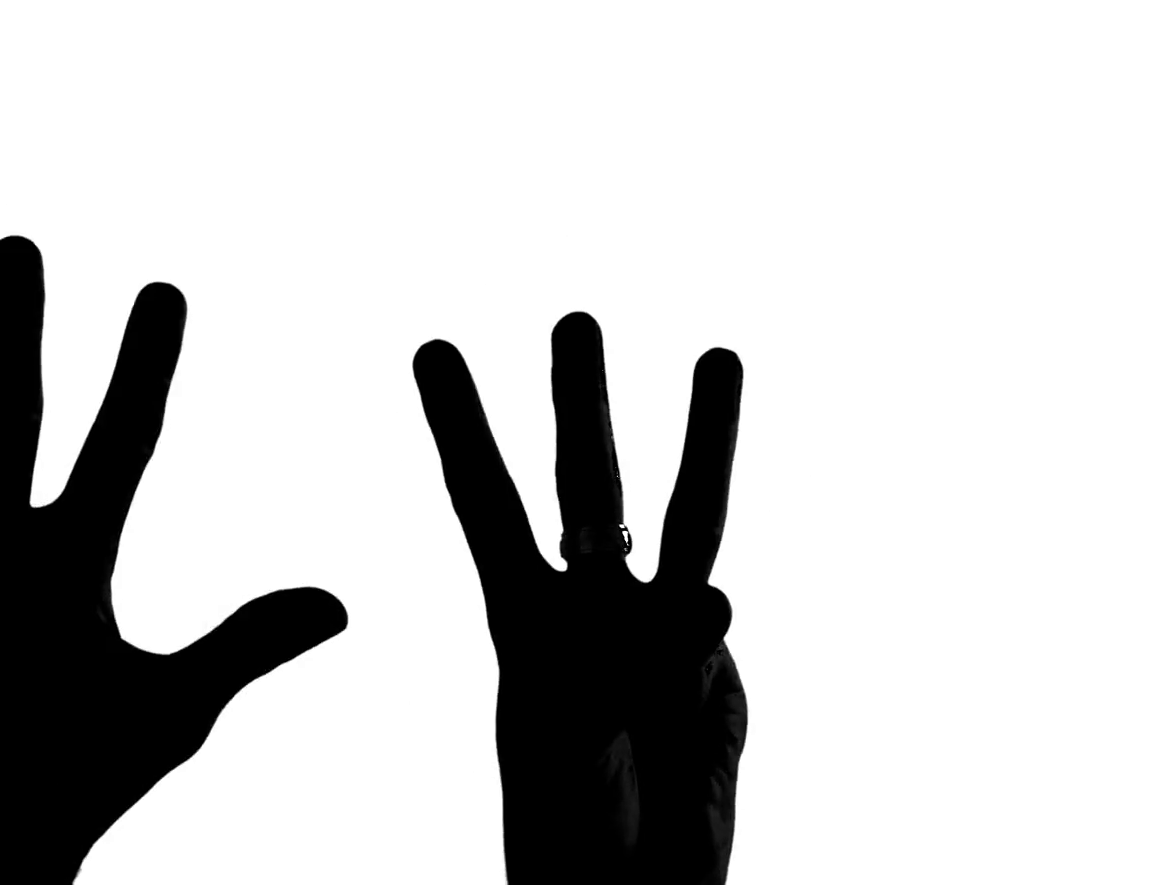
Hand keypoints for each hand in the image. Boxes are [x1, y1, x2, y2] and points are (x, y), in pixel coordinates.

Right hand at [0, 237, 347, 882]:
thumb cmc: (80, 784)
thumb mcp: (168, 709)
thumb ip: (244, 644)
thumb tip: (345, 603)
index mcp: (78, 556)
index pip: (122, 441)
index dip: (145, 368)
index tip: (166, 287)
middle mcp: (0, 544)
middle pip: (7, 414)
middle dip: (15, 328)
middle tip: (19, 241)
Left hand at [413, 313, 745, 883]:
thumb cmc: (568, 840)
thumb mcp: (571, 750)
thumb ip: (632, 670)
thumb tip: (709, 597)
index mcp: (519, 625)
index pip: (482, 502)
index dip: (460, 425)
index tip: (432, 348)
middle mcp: (583, 612)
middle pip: (582, 486)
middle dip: (578, 403)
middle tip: (575, 317)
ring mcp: (649, 635)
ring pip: (676, 519)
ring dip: (699, 438)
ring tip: (718, 352)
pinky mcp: (707, 674)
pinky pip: (712, 618)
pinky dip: (712, 611)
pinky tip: (713, 611)